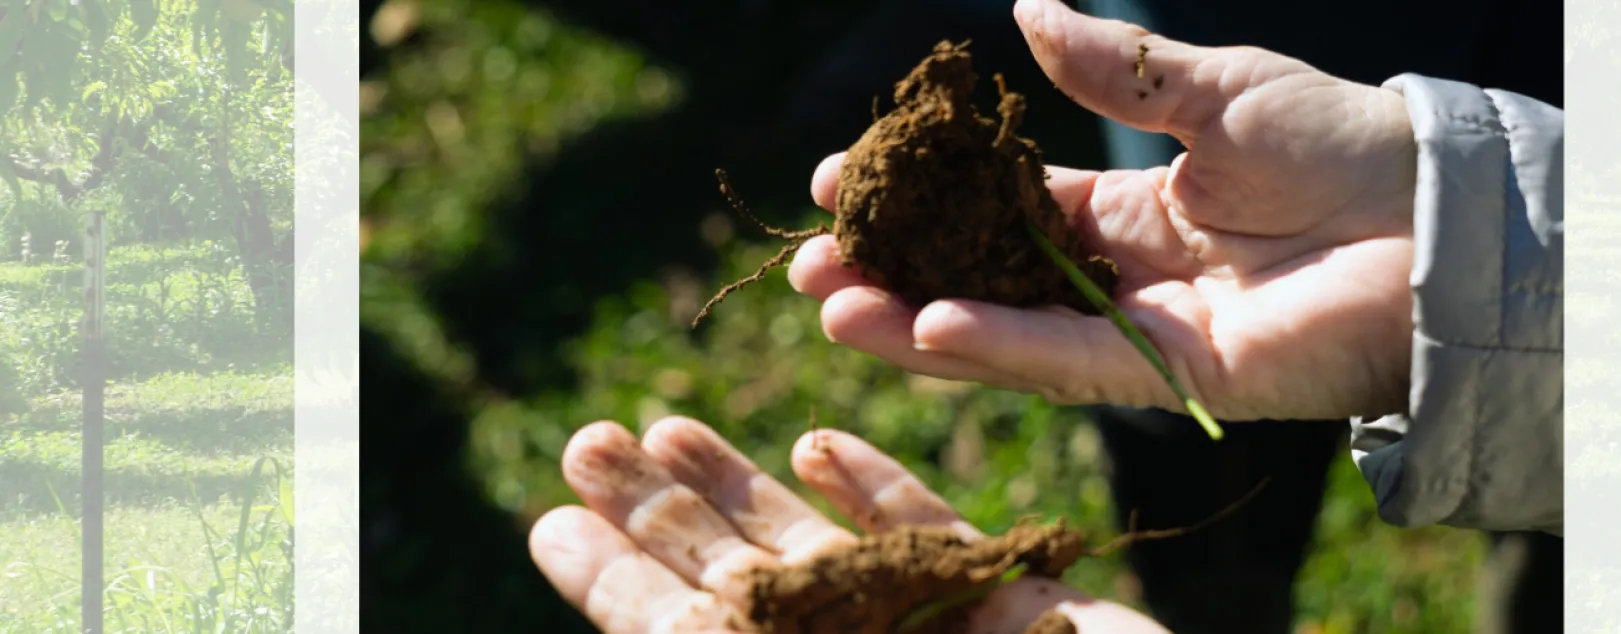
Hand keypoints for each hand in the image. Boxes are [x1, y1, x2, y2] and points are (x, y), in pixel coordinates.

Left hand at [527, 417, 1168, 632]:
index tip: (548, 523)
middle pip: (735, 584)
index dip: (612, 585)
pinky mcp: (1018, 607)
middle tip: (588, 442)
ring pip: (820, 549)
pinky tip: (820, 443)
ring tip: (666, 428)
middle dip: (658, 514)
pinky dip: (877, 491)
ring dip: (742, 486)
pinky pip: (935, 540)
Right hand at [789, 0, 1419, 421]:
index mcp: (1131, 207)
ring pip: (1007, 329)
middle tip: (806, 263)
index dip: (926, 197)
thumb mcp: (1214, 87)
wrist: (1433, 222)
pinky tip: (923, 326)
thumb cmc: (1340, 143)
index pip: (1002, 205)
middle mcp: (1122, 274)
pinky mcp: (1174, 373)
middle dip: (895, 273)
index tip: (843, 178)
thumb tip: (1023, 9)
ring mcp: (1141, 328)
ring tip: (828, 304)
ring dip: (915, 321)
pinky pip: (1068, 359)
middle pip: (983, 277)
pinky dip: (996, 345)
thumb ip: (1115, 72)